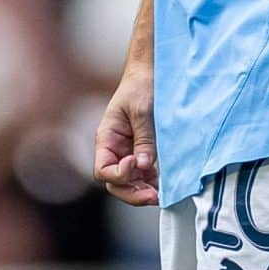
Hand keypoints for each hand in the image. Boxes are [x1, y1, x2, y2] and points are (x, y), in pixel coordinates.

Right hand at [93, 67, 158, 205]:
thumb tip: (143, 166)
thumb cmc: (141, 86)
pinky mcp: (144, 153)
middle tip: (153, 196)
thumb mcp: (142, 111)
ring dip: (144, 191)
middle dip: (132, 192)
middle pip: (116, 182)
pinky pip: (145, 175)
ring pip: (131, 183)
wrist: (152, 73)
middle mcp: (116, 150)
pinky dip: (153, 183)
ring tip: (161, 194)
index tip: (135, 165)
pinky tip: (165, 185)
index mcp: (107, 138)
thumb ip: (143, 139)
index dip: (119, 174)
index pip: (104, 169)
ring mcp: (130, 153)